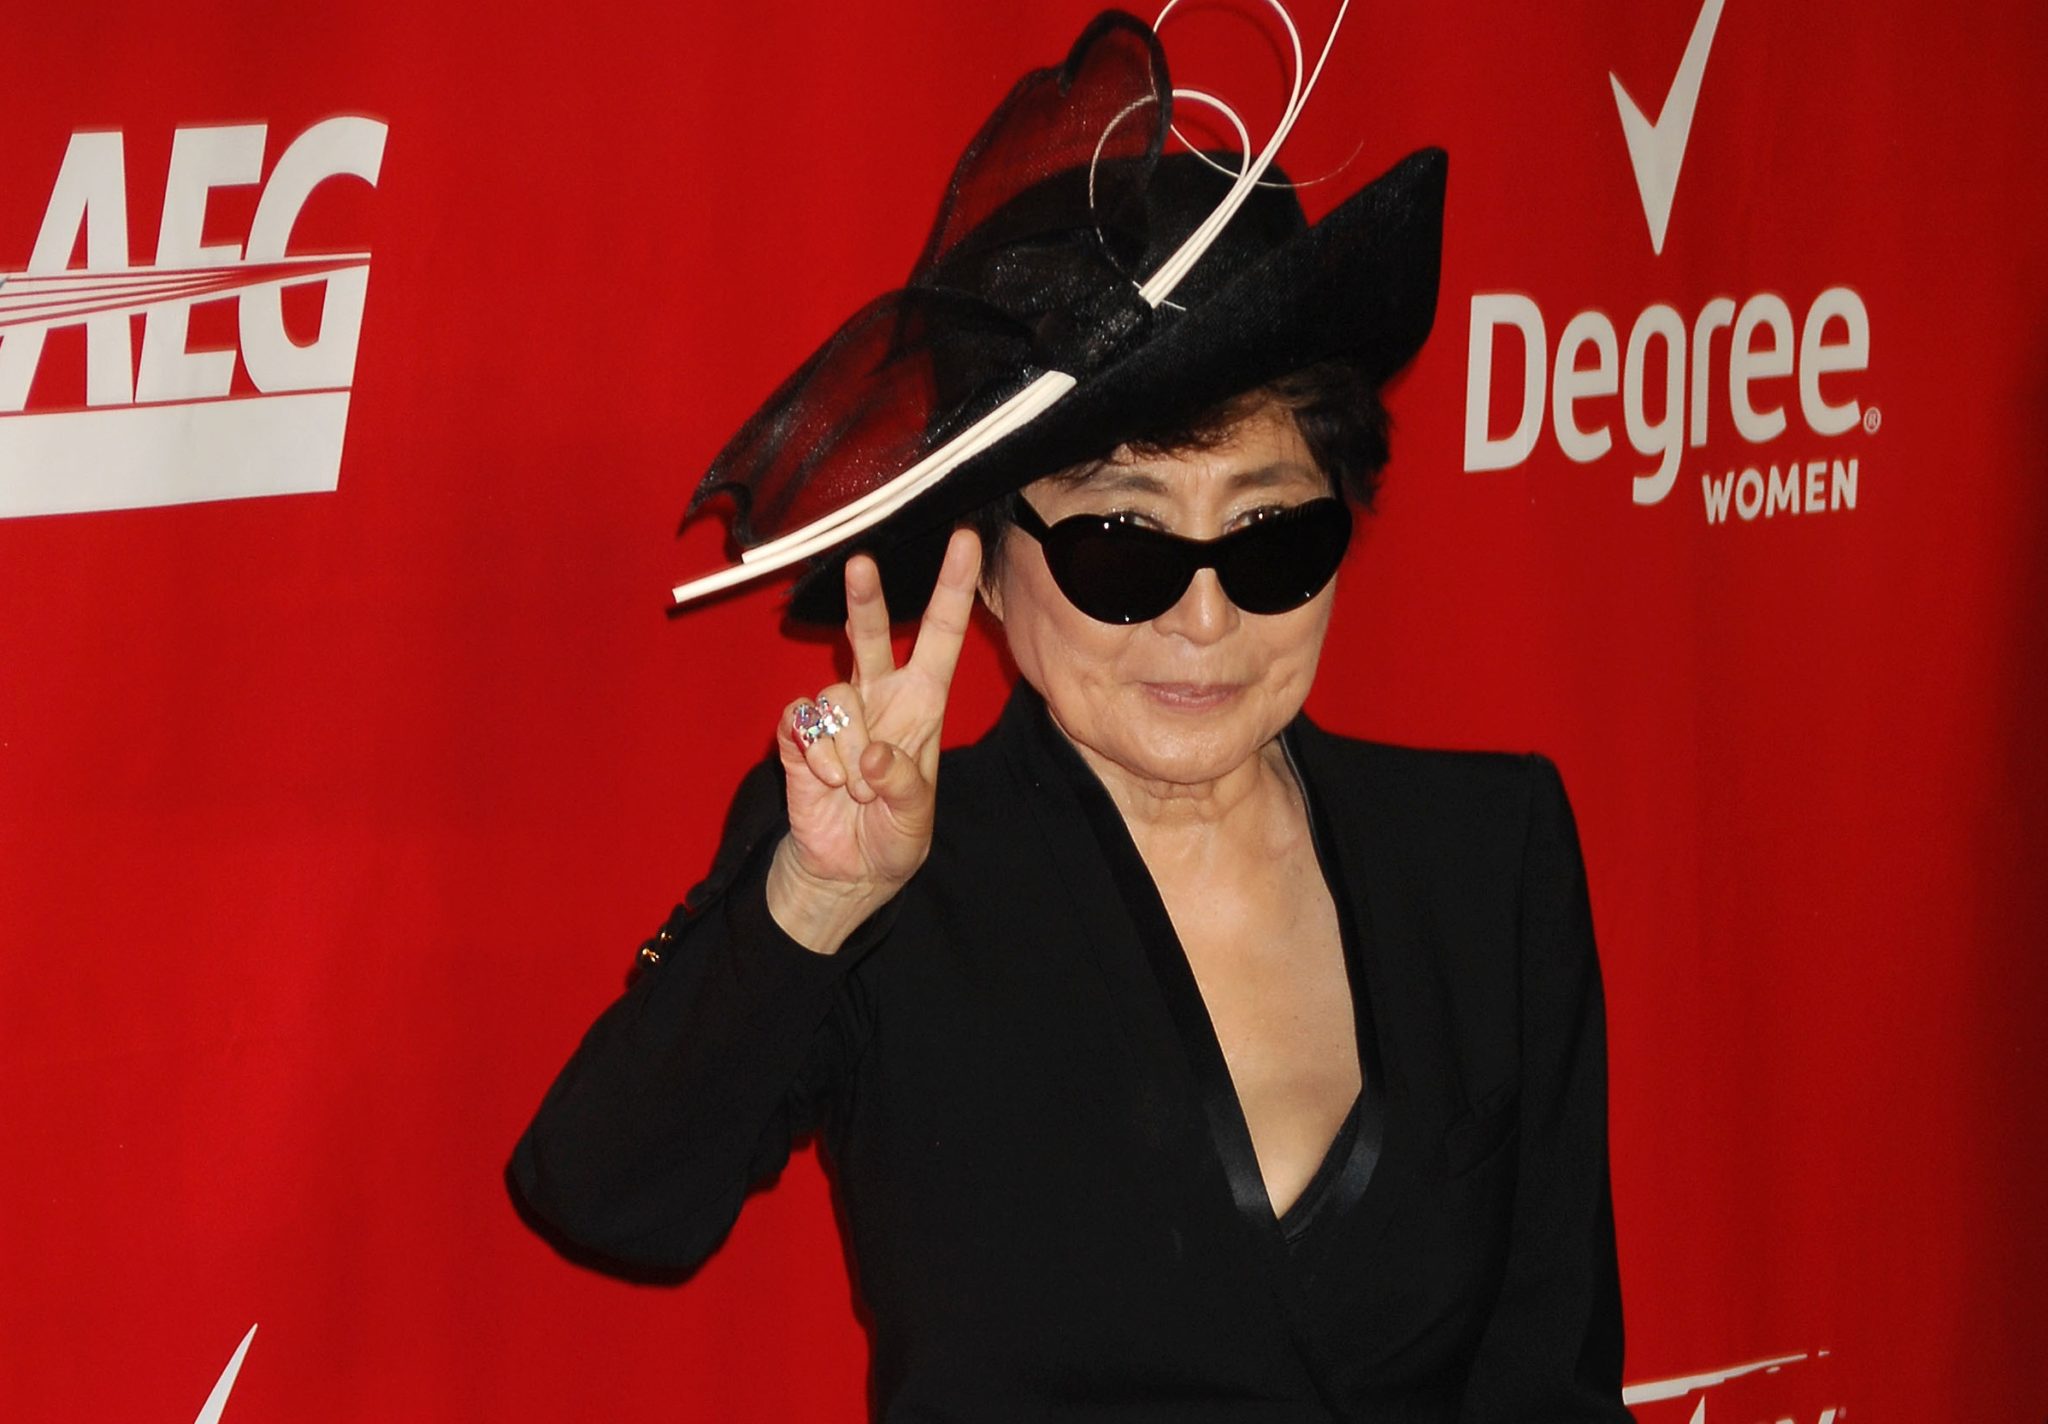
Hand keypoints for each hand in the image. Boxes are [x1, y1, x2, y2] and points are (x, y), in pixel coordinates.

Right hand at [765, 529, 981, 951]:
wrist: (844, 870)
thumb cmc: (893, 838)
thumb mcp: (915, 821)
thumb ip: (902, 787)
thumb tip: (871, 756)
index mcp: (923, 706)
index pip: (941, 637)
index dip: (952, 589)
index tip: (964, 540)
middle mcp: (880, 697)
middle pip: (870, 634)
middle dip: (865, 600)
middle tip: (861, 565)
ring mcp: (837, 714)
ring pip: (835, 695)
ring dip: (844, 747)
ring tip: (853, 787)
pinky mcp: (799, 733)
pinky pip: (800, 720)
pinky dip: (814, 754)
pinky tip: (825, 780)